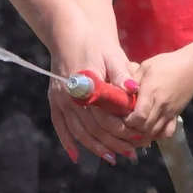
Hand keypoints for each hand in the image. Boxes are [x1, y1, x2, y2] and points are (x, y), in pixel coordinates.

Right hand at [48, 21, 141, 164]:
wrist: (68, 33)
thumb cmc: (94, 42)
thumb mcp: (111, 54)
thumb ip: (121, 73)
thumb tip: (132, 89)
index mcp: (87, 85)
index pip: (106, 116)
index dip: (122, 129)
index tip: (138, 137)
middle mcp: (71, 96)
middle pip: (93, 128)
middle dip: (113, 143)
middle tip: (131, 153)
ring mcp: (60, 99)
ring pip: (79, 131)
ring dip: (96, 147)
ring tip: (113, 158)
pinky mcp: (54, 100)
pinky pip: (60, 126)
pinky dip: (68, 142)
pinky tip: (77, 156)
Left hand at [123, 49, 192, 141]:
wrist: (192, 67)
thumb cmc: (166, 64)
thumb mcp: (146, 66)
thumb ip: (131, 78)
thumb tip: (115, 87)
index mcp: (152, 92)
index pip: (139, 115)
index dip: (127, 121)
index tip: (119, 117)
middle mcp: (161, 106)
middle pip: (144, 128)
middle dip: (130, 131)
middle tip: (121, 125)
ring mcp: (169, 113)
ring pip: (153, 133)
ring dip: (140, 136)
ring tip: (129, 132)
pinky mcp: (175, 117)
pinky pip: (166, 133)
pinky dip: (155, 136)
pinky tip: (147, 132)